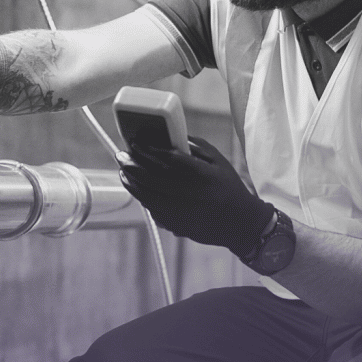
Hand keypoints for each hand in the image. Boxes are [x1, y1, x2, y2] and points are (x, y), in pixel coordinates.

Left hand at [119, 136, 274, 258]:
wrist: (240, 224)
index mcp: (201, 175)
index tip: (136, 142)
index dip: (148, 150)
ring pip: (147, 196)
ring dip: (131, 182)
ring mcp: (181, 212)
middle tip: (121, 155)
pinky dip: (141, 197)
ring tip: (123, 171)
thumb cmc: (229, 188)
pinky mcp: (176, 225)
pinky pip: (152, 209)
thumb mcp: (218, 161)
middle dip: (132, 164)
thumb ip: (196, 146)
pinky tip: (136, 187)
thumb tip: (172, 136)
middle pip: (151, 178)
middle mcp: (189, 194)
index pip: (168, 159)